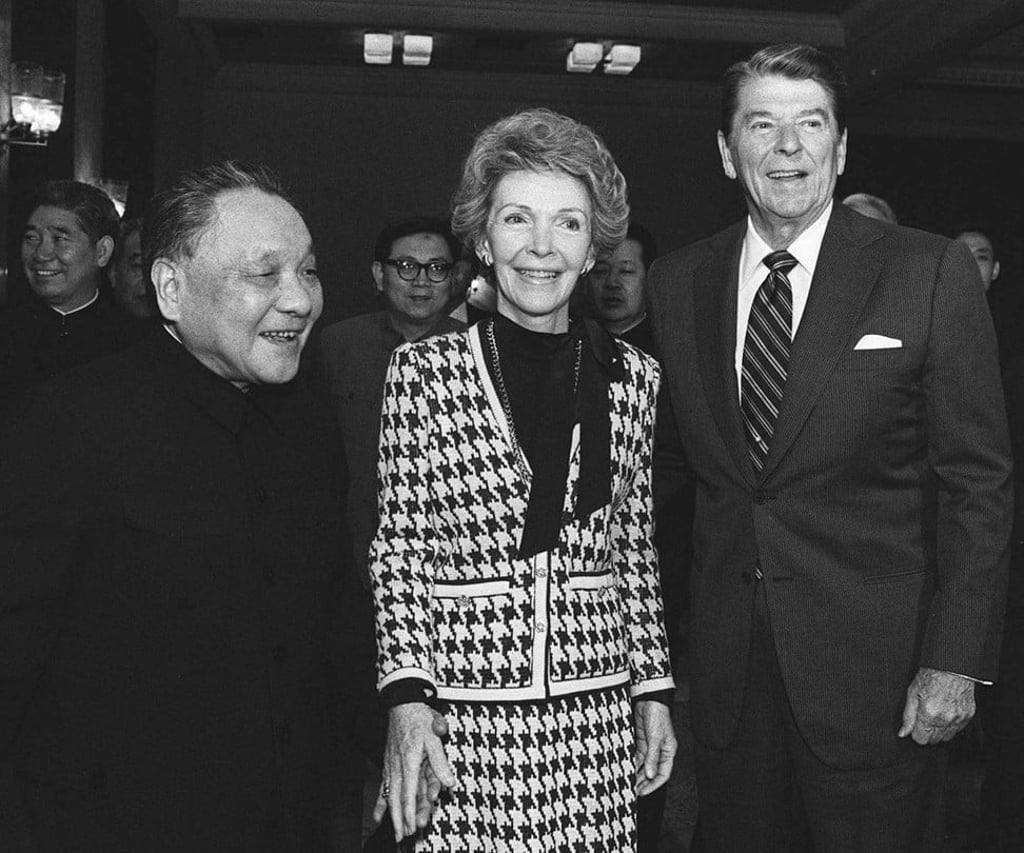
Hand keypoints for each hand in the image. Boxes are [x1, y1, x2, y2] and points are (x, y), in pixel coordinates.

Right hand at [373, 704, 455, 839]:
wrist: (402, 704)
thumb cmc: (419, 718)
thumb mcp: (434, 736)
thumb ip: (440, 761)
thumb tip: (449, 782)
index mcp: (409, 761)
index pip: (409, 792)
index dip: (409, 811)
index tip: (411, 826)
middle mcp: (397, 766)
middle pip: (397, 798)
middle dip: (399, 819)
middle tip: (402, 837)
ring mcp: (391, 765)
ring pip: (389, 795)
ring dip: (392, 815)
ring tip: (394, 832)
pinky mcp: (388, 763)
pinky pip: (384, 786)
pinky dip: (380, 802)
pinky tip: (377, 816)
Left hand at [633, 699, 676, 796]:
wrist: (648, 700)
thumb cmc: (658, 716)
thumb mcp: (655, 738)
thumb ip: (652, 757)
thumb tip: (650, 775)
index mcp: (668, 752)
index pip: (663, 774)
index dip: (654, 785)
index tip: (643, 792)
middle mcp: (660, 751)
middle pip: (652, 772)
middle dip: (644, 782)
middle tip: (633, 791)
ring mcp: (650, 747)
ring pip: (644, 765)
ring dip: (637, 774)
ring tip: (628, 783)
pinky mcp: (641, 741)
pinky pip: (637, 756)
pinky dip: (632, 763)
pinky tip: (626, 769)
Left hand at [898, 667, 975, 744]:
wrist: (952, 667)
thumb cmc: (931, 676)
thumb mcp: (912, 693)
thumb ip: (908, 716)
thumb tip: (903, 733)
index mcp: (929, 714)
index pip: (920, 739)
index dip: (915, 733)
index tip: (915, 726)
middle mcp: (945, 719)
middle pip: (933, 741)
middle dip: (926, 733)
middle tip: (924, 718)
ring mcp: (958, 718)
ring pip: (946, 738)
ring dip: (939, 731)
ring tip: (934, 715)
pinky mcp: (968, 716)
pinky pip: (958, 730)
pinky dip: (950, 725)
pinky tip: (945, 713)